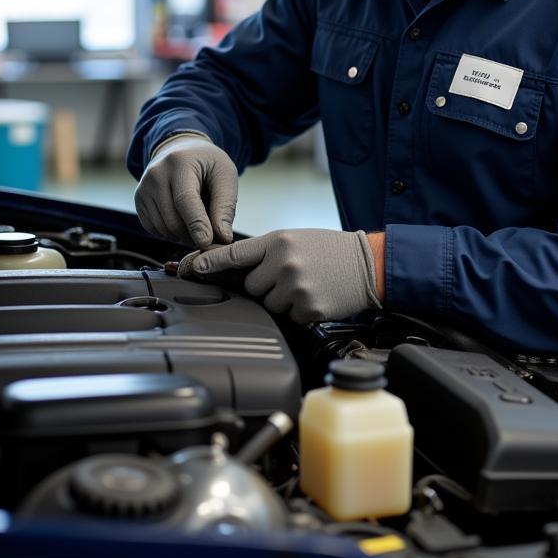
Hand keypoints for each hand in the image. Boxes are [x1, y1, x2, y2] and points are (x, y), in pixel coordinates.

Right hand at [134, 134, 237, 248]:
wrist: (181, 150)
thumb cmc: (208, 164)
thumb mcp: (225, 175)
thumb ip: (225, 206)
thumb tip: (223, 238)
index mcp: (179, 163)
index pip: (185, 200)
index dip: (196, 224)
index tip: (207, 243)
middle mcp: (156, 174)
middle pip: (173, 219)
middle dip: (193, 234)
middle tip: (211, 235)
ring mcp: (143, 188)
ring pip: (163, 228)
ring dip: (183, 236)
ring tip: (198, 225)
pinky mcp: (139, 200)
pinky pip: (154, 229)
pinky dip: (171, 234)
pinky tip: (183, 222)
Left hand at [188, 228, 380, 322]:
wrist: (367, 263)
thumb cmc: (328, 250)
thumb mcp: (294, 239)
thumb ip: (265, 253)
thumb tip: (233, 270)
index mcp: (278, 241)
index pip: (234, 253)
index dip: (209, 262)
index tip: (190, 268)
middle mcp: (284, 263)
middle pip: (251, 287)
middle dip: (265, 286)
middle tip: (289, 276)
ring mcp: (296, 287)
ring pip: (268, 305)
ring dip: (282, 300)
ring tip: (305, 284)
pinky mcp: (308, 308)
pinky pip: (289, 317)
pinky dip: (299, 311)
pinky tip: (315, 296)